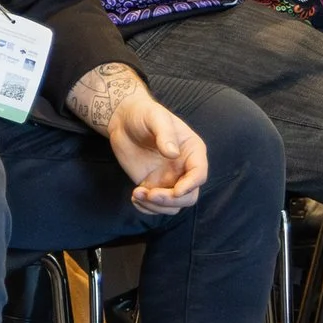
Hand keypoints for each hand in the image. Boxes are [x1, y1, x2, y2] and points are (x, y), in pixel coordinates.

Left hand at [107, 88, 209, 213]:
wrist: (123, 119)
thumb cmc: (144, 114)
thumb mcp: (155, 117)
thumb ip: (165, 133)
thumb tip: (173, 153)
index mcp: (192, 151)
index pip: (199, 174)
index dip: (190, 186)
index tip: (175, 191)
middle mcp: (184, 169)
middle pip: (188, 196)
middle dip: (171, 200)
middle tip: (150, 194)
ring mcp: (169, 179)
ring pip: (173, 205)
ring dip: (156, 207)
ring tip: (137, 194)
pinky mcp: (153, 185)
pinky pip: (156, 205)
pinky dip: (146, 208)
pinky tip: (134, 198)